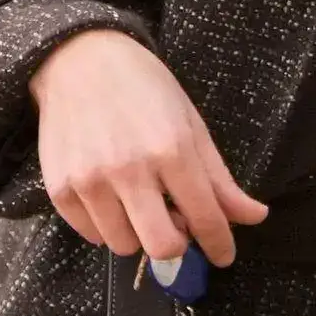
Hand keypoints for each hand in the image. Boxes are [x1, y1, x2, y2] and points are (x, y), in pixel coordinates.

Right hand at [28, 29, 267, 264]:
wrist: (79, 60)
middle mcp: (129, 169)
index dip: (220, 244)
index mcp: (171, 150)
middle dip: (177, 244)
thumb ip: (220, 179)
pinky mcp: (60, 188)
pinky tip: (112, 198)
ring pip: (124, 245)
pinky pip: (90, 235)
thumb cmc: (144, 88)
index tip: (224, 255)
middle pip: (162, 246)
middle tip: (177, 225)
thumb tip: (255, 216)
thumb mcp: (191, 125)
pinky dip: (106, 226)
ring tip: (139, 202)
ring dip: (138, 233)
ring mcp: (90, 181)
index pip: (205, 218)